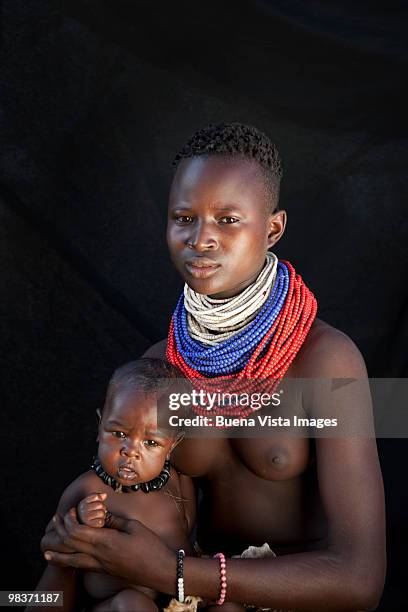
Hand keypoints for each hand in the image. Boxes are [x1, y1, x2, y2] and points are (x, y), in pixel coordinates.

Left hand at [43, 508, 175, 591]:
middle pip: (69, 544)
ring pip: (71, 562)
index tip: (71, 509)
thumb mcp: (133, 526)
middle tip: (54, 520)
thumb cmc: (150, 546)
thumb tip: (100, 512)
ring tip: (47, 549)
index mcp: (105, 541)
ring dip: (57, 554)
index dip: (69, 520)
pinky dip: (69, 562)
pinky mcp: (104, 571)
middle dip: (59, 531)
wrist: (160, 571)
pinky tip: (66, 559)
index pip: (76, 531)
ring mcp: (100, 566)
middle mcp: (98, 555)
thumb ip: (113, 520)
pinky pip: (81, 566)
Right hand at [77, 493, 106, 526]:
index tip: (97, 502)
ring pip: (102, 513)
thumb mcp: (91, 502)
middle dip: (102, 508)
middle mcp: (82, 511)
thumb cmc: (90, 512)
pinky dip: (101, 522)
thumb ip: (98, 496)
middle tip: (98, 511)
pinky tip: (97, 522)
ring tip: (98, 517)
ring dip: (102, 515)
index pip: (96, 496)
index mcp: (82, 504)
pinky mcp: (89, 527)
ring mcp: (85, 519)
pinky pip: (101, 522)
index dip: (99, 499)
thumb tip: (105, 494)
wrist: (83, 528)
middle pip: (100, 505)